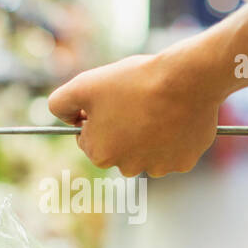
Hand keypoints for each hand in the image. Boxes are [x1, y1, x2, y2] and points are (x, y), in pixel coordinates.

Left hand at [48, 50, 219, 177]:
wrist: (187, 79)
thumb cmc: (134, 81)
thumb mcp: (84, 84)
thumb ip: (60, 103)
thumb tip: (62, 117)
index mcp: (100, 155)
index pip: (90, 138)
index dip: (99, 116)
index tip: (113, 100)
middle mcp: (127, 169)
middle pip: (119, 148)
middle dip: (123, 128)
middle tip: (137, 101)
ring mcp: (158, 168)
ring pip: (147, 151)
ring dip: (150, 134)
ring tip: (159, 107)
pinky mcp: (184, 162)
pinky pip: (174, 150)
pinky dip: (174, 136)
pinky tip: (177, 116)